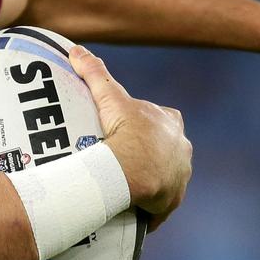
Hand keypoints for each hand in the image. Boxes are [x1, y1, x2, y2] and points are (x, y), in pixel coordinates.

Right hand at [70, 45, 191, 230]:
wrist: (131, 171)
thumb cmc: (124, 132)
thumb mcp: (108, 97)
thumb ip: (94, 72)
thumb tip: (76, 49)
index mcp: (172, 124)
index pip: (165, 119)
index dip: (147, 124)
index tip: (129, 131)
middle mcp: (182, 150)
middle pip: (166, 151)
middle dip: (150, 156)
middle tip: (122, 161)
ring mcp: (180, 177)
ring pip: (165, 179)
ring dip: (150, 182)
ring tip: (124, 187)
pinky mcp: (172, 201)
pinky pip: (160, 207)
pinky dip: (149, 209)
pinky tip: (132, 210)